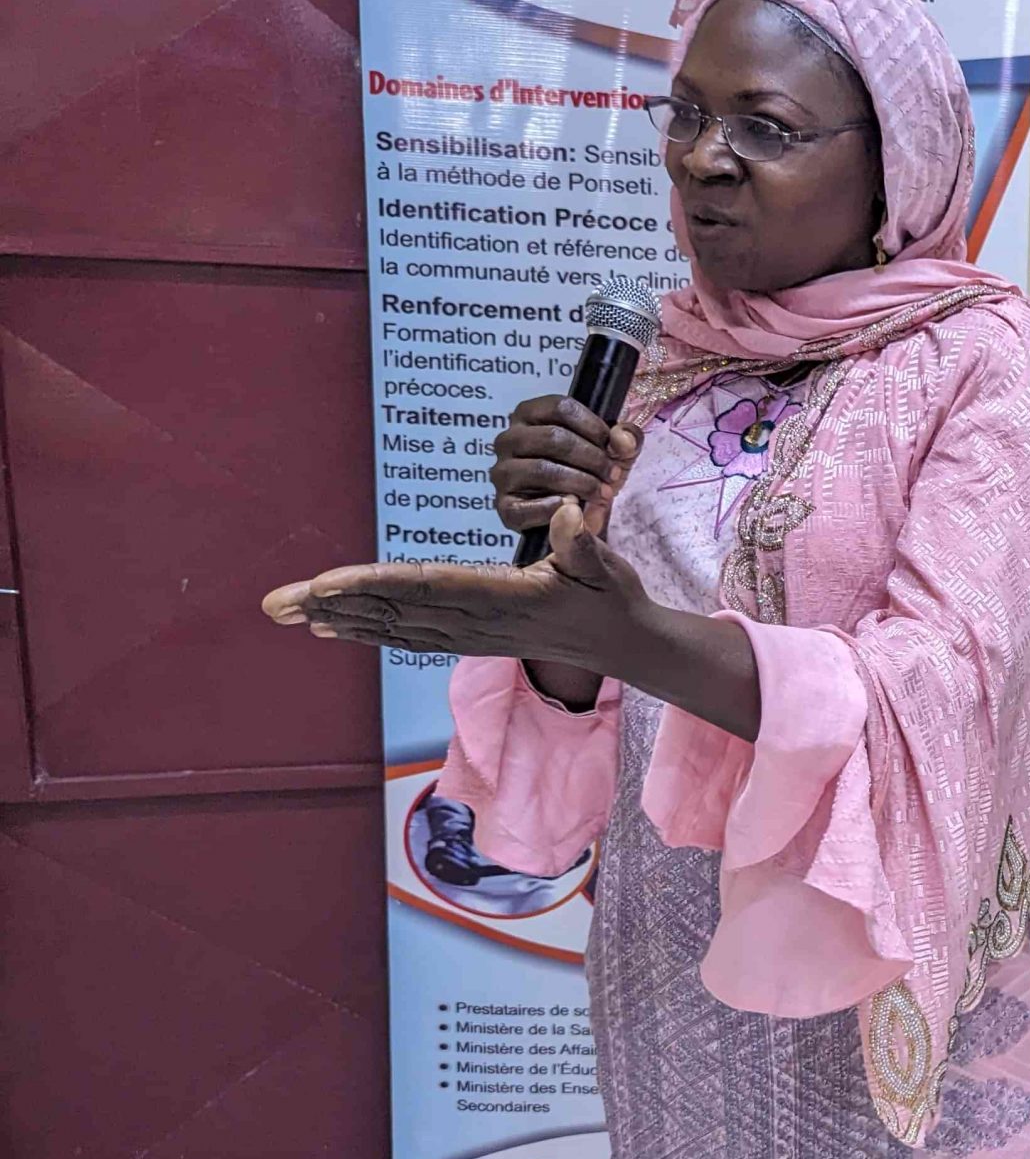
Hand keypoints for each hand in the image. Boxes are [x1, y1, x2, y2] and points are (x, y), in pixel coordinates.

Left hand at [263, 499, 655, 671]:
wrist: (624, 644)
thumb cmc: (612, 597)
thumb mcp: (608, 564)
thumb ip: (587, 542)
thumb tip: (572, 514)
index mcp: (501, 598)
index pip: (425, 587)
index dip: (372, 584)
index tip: (327, 584)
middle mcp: (477, 621)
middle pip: (392, 611)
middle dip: (333, 605)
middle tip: (276, 603)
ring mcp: (472, 633)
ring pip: (393, 627)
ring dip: (340, 619)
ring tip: (291, 613)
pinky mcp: (472, 638)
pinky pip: (410, 636)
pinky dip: (370, 630)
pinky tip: (338, 626)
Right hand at [491, 395, 639, 539]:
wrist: (579, 515)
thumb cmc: (591, 472)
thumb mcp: (615, 451)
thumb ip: (626, 439)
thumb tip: (622, 439)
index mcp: (530, 414)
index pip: (560, 407)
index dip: (593, 426)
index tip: (613, 447)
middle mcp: (509, 439)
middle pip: (553, 437)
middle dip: (592, 459)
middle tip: (614, 476)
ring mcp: (503, 472)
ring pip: (542, 469)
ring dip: (581, 483)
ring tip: (602, 494)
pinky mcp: (504, 506)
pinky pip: (526, 506)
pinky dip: (555, 508)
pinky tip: (574, 508)